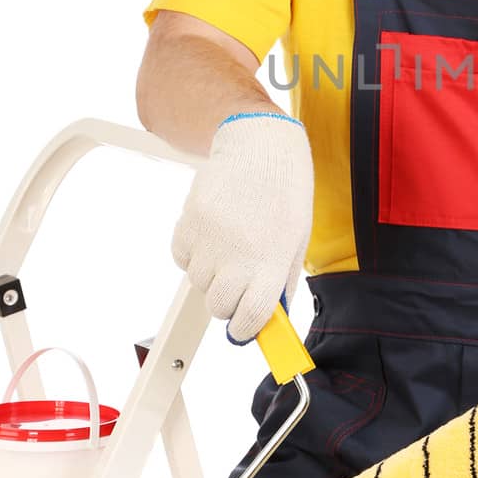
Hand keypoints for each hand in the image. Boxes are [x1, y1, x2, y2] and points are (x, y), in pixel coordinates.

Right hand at [171, 112, 313, 344]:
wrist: (260, 147)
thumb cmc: (284, 194)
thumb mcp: (296, 239)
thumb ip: (282, 280)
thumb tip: (269, 319)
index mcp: (272, 260)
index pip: (252, 317)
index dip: (246, 330)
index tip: (244, 329)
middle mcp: (239, 252)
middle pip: (219, 306)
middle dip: (227, 304)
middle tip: (238, 285)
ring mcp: (210, 237)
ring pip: (198, 283)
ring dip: (210, 275)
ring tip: (229, 247)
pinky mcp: (188, 222)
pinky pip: (181, 257)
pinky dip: (193, 254)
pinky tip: (213, 234)